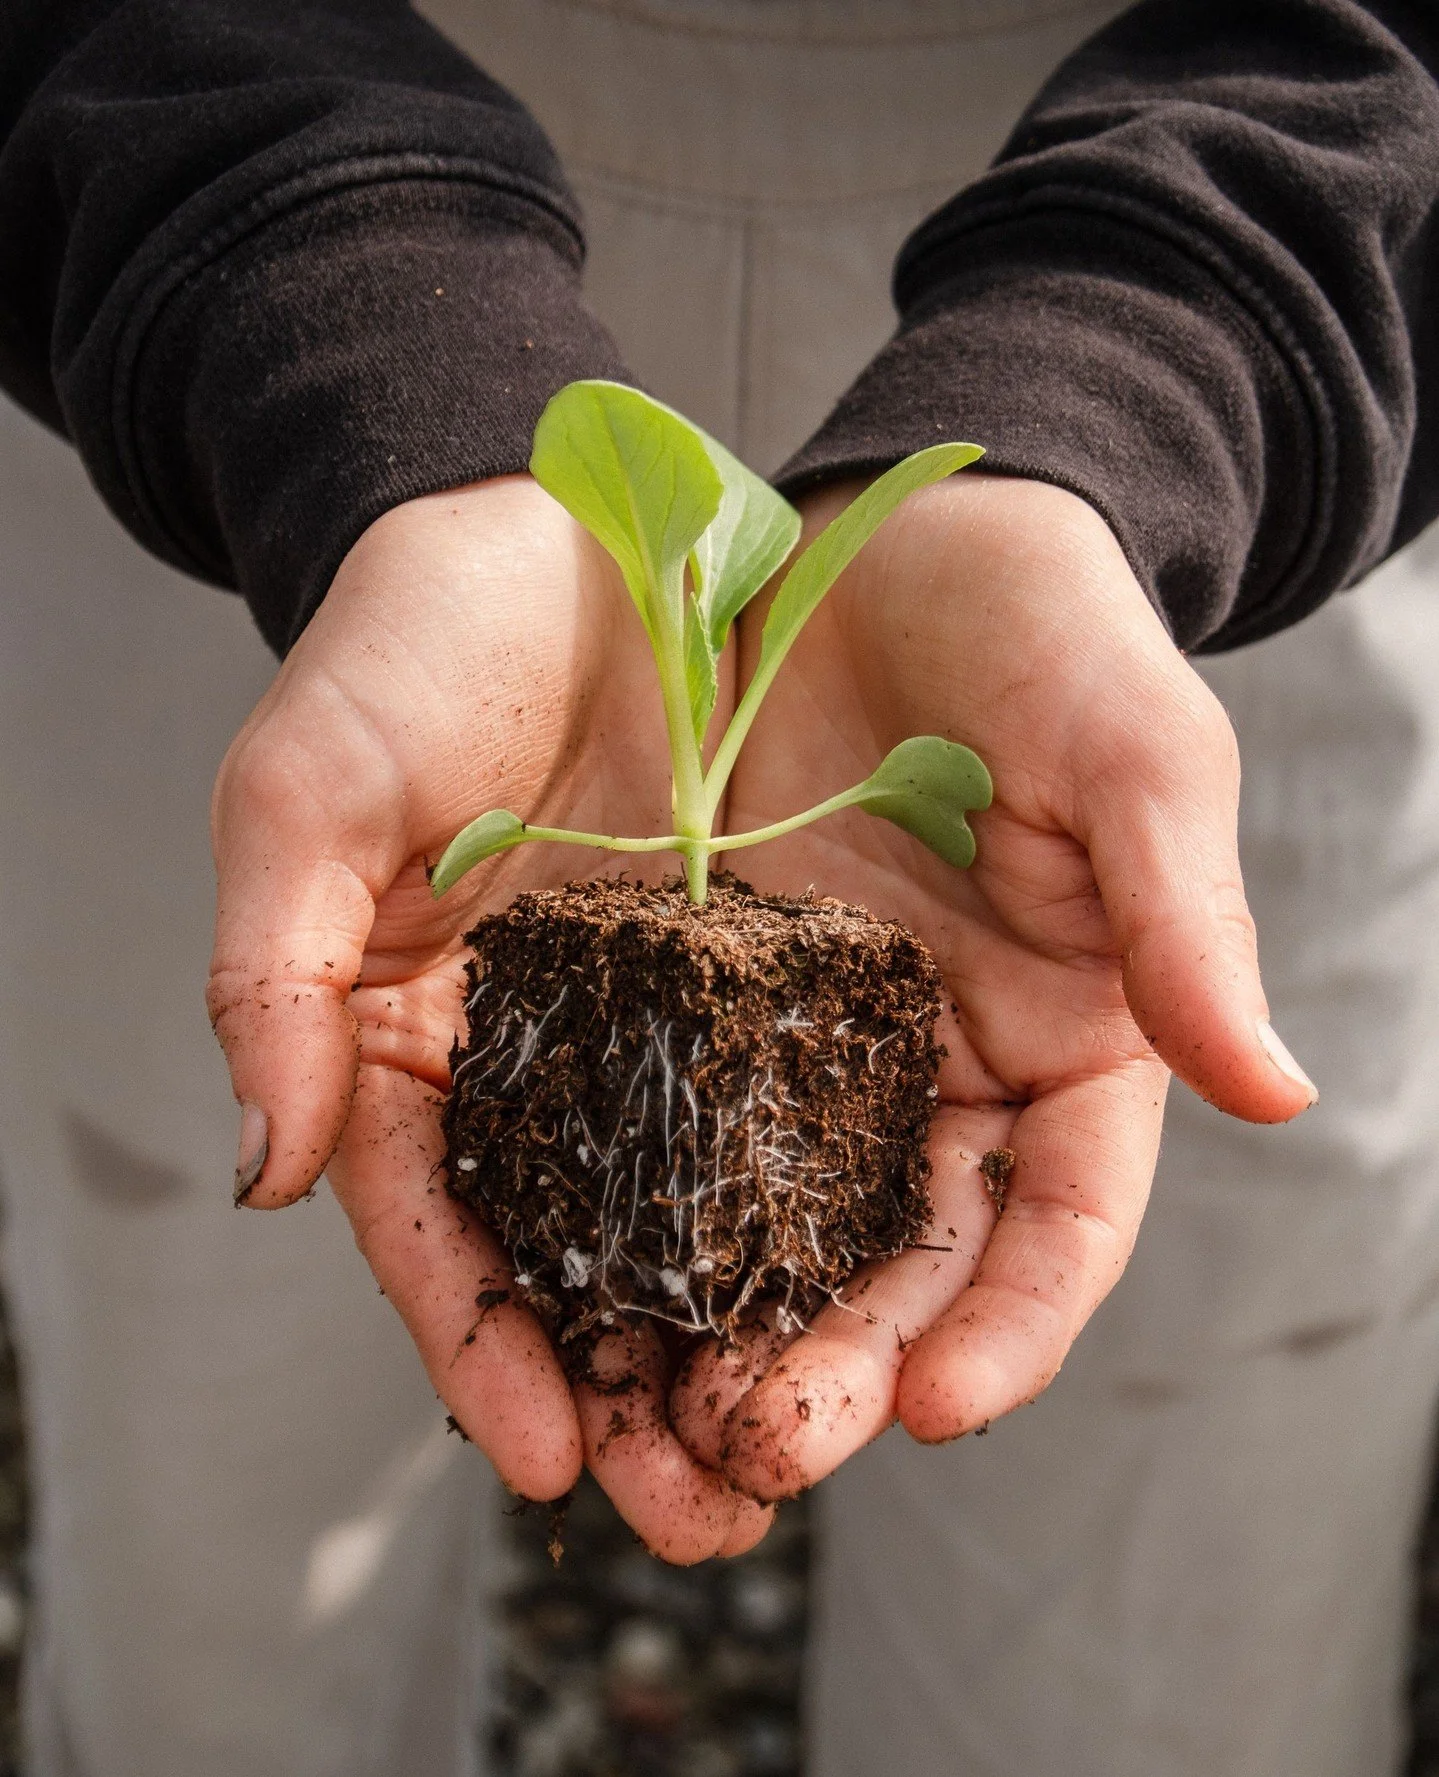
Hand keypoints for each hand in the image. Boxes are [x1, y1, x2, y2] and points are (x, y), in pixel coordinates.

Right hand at [208, 476, 769, 1560]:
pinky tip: (909, 1308)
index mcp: (439, 1033)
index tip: (541, 1449)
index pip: (451, 1229)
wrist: (589, 514)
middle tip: (709, 1508)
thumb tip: (262, 1169)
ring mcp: (706, 1023)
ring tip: (811, 1451)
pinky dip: (873, 1217)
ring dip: (776, 1348)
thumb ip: (270, 967)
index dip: (485, 1345)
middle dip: (653, 1395)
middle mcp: (580, 1056)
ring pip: (741, 1221)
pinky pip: (857, 1117)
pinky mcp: (825, 975)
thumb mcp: (310, 778)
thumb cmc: (419, 635)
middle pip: (610, 1263)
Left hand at [673, 474, 1316, 1498]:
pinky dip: (601, 1217)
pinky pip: (634, 1124)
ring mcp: (795, 1044)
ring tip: (632, 1434)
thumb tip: (1275, 1090)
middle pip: (892, 1265)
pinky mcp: (675, 999)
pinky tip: (548, 1283)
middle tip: (748, 1459)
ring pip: (755, 1231)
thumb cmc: (1037, 619)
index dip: (1011, 1328)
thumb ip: (1183, 912)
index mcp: (1063, 1038)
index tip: (933, 1405)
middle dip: (830, 1375)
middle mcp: (929, 1069)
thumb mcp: (1129, 745)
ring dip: (701, 1343)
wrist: (874, 532)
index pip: (1056, 1224)